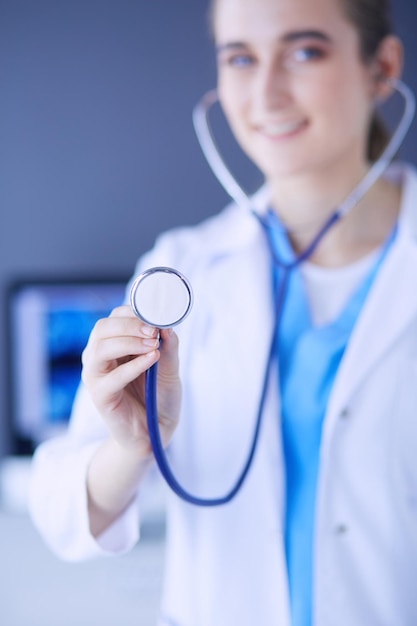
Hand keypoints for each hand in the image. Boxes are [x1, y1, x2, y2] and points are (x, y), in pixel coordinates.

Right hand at [81, 305, 180, 459]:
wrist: (157, 431)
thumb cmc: (159, 396)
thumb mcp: (169, 367)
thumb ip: (169, 346)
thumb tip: (166, 324)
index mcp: (114, 344)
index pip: (114, 318)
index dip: (132, 312)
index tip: (155, 316)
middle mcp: (100, 357)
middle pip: (102, 329)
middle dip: (128, 325)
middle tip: (153, 331)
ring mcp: (96, 376)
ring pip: (100, 349)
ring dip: (128, 343)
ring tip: (153, 346)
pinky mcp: (100, 397)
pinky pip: (111, 378)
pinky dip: (132, 366)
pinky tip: (151, 360)